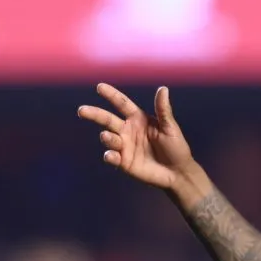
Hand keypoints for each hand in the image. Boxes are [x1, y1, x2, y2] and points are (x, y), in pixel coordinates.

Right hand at [77, 83, 194, 189]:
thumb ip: (163, 110)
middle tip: (82, 110)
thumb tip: (163, 89)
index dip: (111, 95)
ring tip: (108, 136)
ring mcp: (124, 146)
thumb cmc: (176, 148)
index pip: (122, 104)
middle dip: (94, 114)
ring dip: (106, 137)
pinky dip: (110, 155)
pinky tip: (112, 155)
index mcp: (138, 119)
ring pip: (108, 137)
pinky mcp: (123, 161)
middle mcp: (128, 130)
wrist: (178, 173)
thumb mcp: (170, 128)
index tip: (100, 87)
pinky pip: (112, 157)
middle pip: (107, 119)